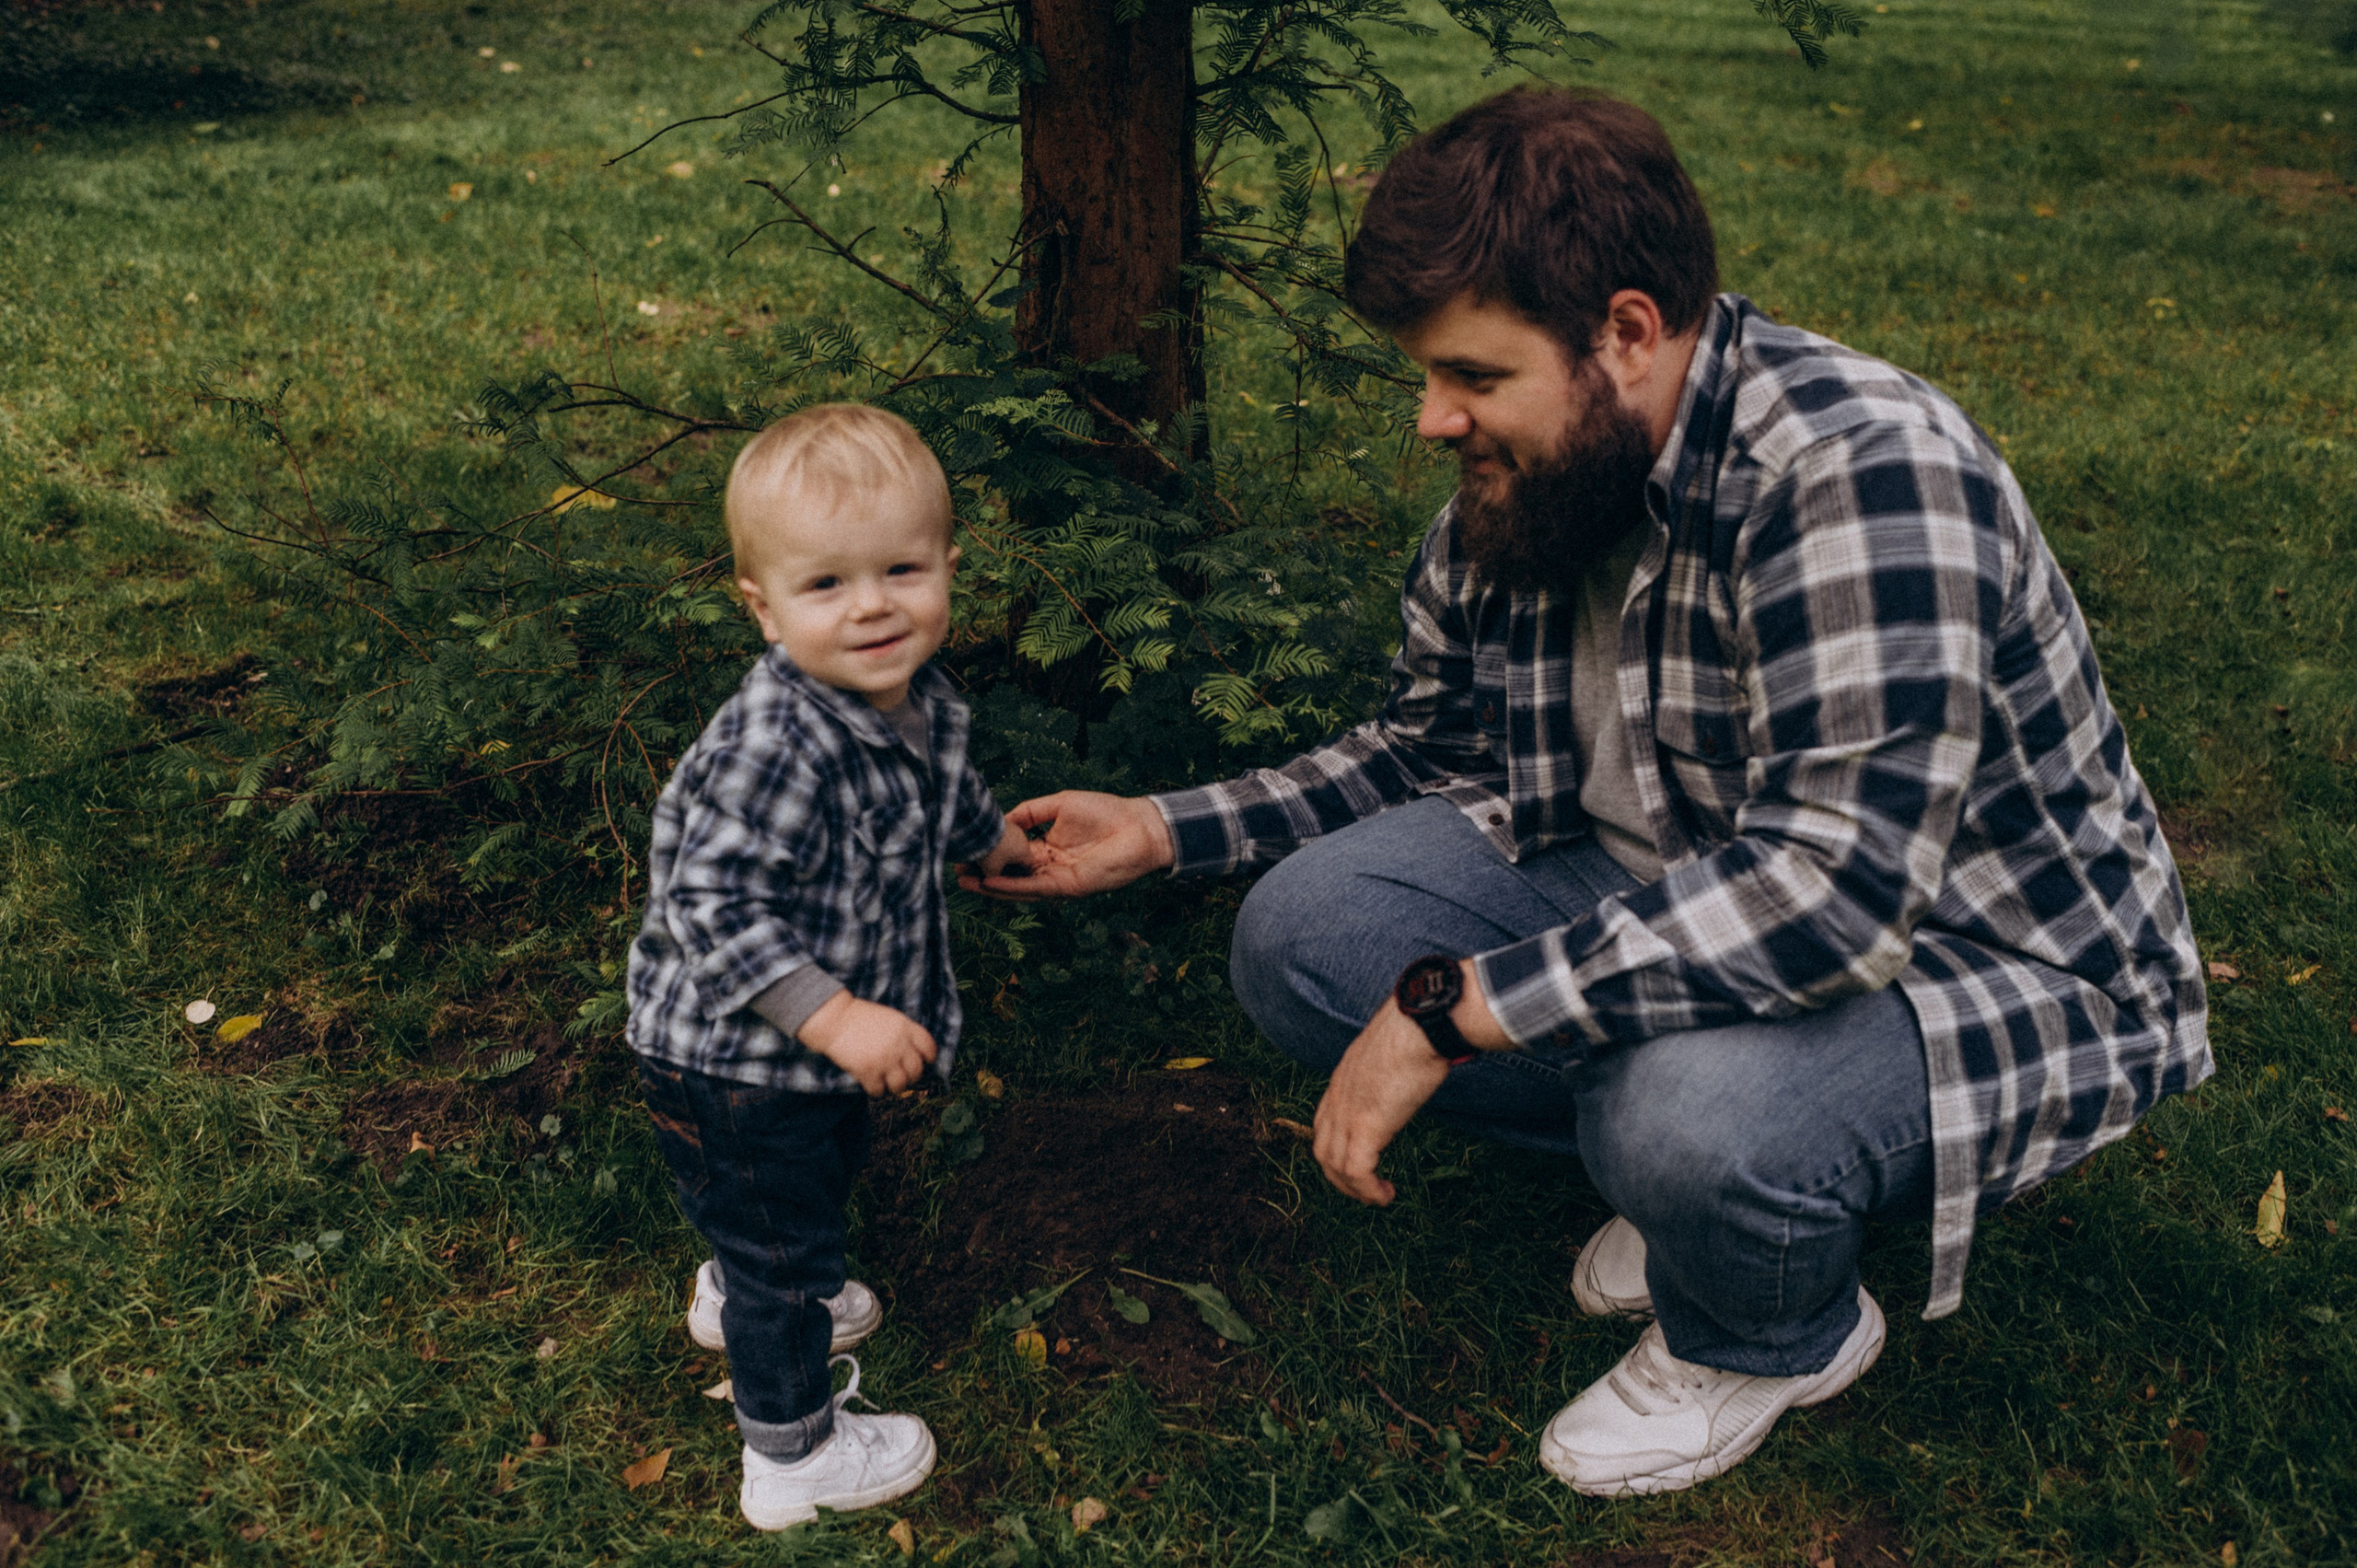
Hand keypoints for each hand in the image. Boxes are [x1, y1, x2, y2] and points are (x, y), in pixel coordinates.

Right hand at [797, 993, 936, 1095]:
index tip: (925, 1062)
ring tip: (887, 1083)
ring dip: (895, 1087)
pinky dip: (876, 1091)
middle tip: (903, 1077)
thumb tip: (913, 1053)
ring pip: (900, 1085)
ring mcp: (884, 1059)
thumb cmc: (859, 1017)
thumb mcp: (888, 1017)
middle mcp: (898, 1044)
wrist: (834, 1019)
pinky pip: (879, 1091)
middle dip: (912, 1076)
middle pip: (917, 1070)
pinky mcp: (868, 1071)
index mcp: (905, 1027)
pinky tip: (872, 1086)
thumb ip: (903, 1032)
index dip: (929, 1058)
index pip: (929, 1047)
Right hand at [959, 790, 1174, 900]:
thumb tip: (1002, 819)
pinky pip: (1036, 888)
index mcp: (1047, 846)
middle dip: (983, 874)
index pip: (1012, 853)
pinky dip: (1013, 887)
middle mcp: (1050, 865)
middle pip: (1010, 873)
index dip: (990, 853)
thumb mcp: (1059, 804)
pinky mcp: (1069, 886)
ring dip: (992, 886)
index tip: (965, 849)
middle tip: (955, 871)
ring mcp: (1058, 878)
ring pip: (1019, 886)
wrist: (1140, 826)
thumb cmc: (1106, 812)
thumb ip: (1030, 812)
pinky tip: (991, 883)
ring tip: (965, 882)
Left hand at [1312, 999, 1453, 1204]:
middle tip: (1365, 1188)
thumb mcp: (1394, 1051)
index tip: (1359, 1159)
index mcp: (1342, 1079)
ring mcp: (1348, 1113)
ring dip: (1353, 1189)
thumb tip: (1417, 1064)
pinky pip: (1357, 1171)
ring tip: (1377, 1197)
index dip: (1337, 1146)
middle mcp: (1337, 1098)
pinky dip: (1368, 1190)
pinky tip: (1386, 1195)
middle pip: (1322, 1149)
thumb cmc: (1417, 1031)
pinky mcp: (1367, 1127)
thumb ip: (1393, 1066)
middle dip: (1339, 1176)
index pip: (1324, 1121)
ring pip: (1334, 1166)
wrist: (1421, 1025)